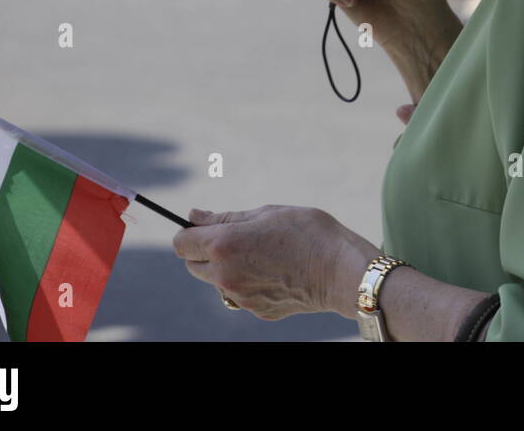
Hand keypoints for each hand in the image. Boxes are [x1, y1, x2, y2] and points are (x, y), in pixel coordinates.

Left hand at [172, 205, 375, 319]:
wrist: (342, 271)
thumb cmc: (308, 233)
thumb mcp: (267, 213)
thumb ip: (226, 217)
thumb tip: (193, 216)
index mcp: (224, 245)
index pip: (181, 243)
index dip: (191, 232)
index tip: (207, 226)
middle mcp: (225, 275)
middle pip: (193, 265)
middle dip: (206, 251)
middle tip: (239, 238)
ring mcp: (239, 297)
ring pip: (217, 281)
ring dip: (228, 268)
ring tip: (264, 255)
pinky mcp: (256, 310)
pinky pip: (241, 294)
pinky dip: (250, 283)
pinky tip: (277, 272)